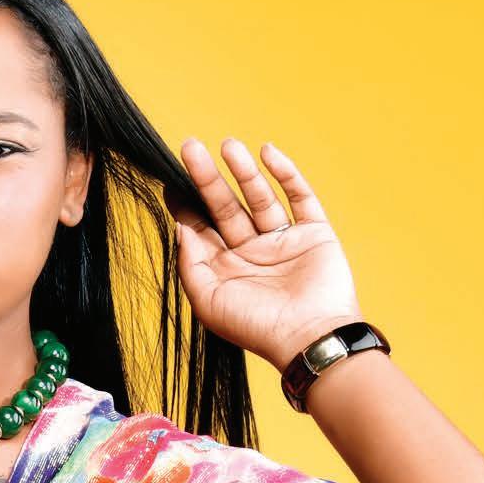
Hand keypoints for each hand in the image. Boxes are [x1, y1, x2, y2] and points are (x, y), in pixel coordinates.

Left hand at [170, 137, 363, 371]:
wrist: (309, 337)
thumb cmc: (256, 328)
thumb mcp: (208, 301)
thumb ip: (190, 263)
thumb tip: (180, 227)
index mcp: (226, 269)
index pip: (201, 229)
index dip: (185, 205)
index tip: (169, 181)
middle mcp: (252, 252)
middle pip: (225, 207)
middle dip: (207, 179)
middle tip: (189, 148)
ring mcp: (283, 241)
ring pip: (259, 197)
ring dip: (243, 171)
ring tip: (227, 145)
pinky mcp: (313, 233)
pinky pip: (300, 197)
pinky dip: (286, 173)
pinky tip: (268, 153)